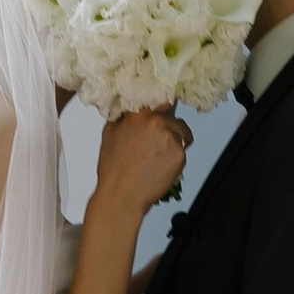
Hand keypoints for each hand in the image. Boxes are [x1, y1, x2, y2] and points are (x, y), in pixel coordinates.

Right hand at [93, 104, 187, 218]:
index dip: (166, 104)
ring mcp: (169, 137)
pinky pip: (183, 151)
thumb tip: (133, 111)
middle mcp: (156, 122)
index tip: (170, 104)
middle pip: (174, 120)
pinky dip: (176, 159)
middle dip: (169, 131)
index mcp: (139, 114)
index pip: (161, 99)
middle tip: (155, 148)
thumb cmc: (114, 169)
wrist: (122, 195)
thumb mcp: (110, 133)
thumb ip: (125, 117)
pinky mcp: (179, 153)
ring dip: (174, 144)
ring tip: (157, 159)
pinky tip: (161, 167)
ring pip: (181, 135)